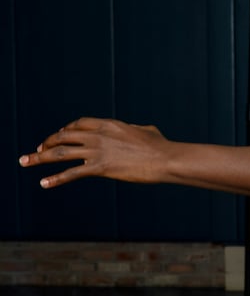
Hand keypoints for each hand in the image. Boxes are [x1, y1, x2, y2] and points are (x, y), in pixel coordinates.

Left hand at [18, 117, 170, 188]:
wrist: (165, 159)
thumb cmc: (160, 145)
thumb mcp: (146, 131)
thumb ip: (134, 129)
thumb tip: (137, 130)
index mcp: (109, 124)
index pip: (78, 124)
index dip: (64, 130)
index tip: (57, 137)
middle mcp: (99, 135)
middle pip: (64, 136)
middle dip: (47, 142)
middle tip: (37, 151)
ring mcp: (98, 151)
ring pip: (61, 153)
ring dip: (40, 157)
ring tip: (25, 162)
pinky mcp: (100, 168)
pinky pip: (72, 173)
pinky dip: (55, 179)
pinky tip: (44, 183)